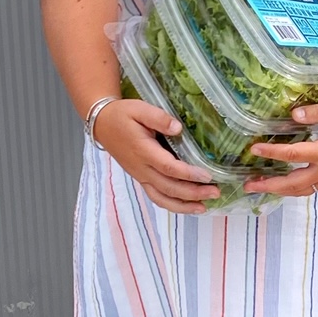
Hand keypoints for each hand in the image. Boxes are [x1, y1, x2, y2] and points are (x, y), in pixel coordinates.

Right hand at [92, 98, 219, 214]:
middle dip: (193, 193)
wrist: (102, 124)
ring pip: (162, 197)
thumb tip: (178, 128)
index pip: (168, 167)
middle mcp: (142, 168)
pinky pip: (156, 197)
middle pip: (169, 187)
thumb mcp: (140, 109)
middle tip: (215, 193)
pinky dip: (172, 205)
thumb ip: (159, 118)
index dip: (188, 174)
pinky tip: (188, 207)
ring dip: (184, 205)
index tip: (207, 176)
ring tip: (204, 207)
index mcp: (143, 151)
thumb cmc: (123, 115)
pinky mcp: (141, 179)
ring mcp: (140, 176)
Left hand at [244, 101, 317, 197]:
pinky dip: (292, 189)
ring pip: (300, 190)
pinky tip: (280, 185)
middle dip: (269, 185)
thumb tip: (292, 115)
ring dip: (278, 190)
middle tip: (248, 184)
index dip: (272, 152)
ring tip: (259, 187)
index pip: (293, 155)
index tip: (254, 148)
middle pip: (292, 183)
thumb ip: (316, 112)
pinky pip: (309, 188)